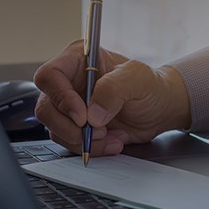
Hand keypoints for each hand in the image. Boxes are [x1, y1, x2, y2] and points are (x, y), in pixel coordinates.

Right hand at [34, 40, 190, 155]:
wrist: (162, 110)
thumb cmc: (151, 87)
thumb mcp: (138, 79)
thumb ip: (114, 89)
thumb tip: (92, 114)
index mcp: (78, 60)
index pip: (50, 77)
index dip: (62, 99)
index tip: (83, 116)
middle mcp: (70, 83)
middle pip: (47, 108)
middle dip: (71, 127)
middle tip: (98, 132)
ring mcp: (72, 107)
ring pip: (56, 130)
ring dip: (84, 140)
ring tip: (112, 137)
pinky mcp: (79, 128)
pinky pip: (71, 143)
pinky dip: (92, 148)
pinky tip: (113, 142)